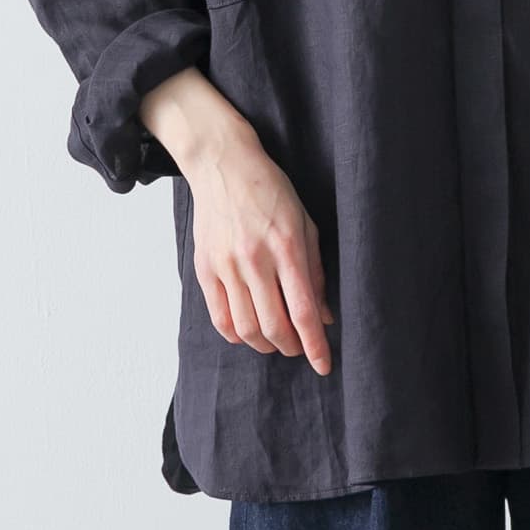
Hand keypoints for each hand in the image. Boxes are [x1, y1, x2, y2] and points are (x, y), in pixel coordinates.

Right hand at [140, 68, 333, 373]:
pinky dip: (236, 335)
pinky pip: (220, 317)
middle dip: (293, 348)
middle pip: (274, 327)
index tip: (324, 365)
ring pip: (246, 328)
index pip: (303, 311)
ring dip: (266, 345)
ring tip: (277, 342)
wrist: (223, 164)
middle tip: (301, 349)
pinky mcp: (205, 268)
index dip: (315, 345)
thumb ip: (315, 271)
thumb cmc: (271, 189)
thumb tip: (324, 315)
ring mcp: (226, 266)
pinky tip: (249, 333)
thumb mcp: (305, 223)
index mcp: (286, 248)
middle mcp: (255, 261)